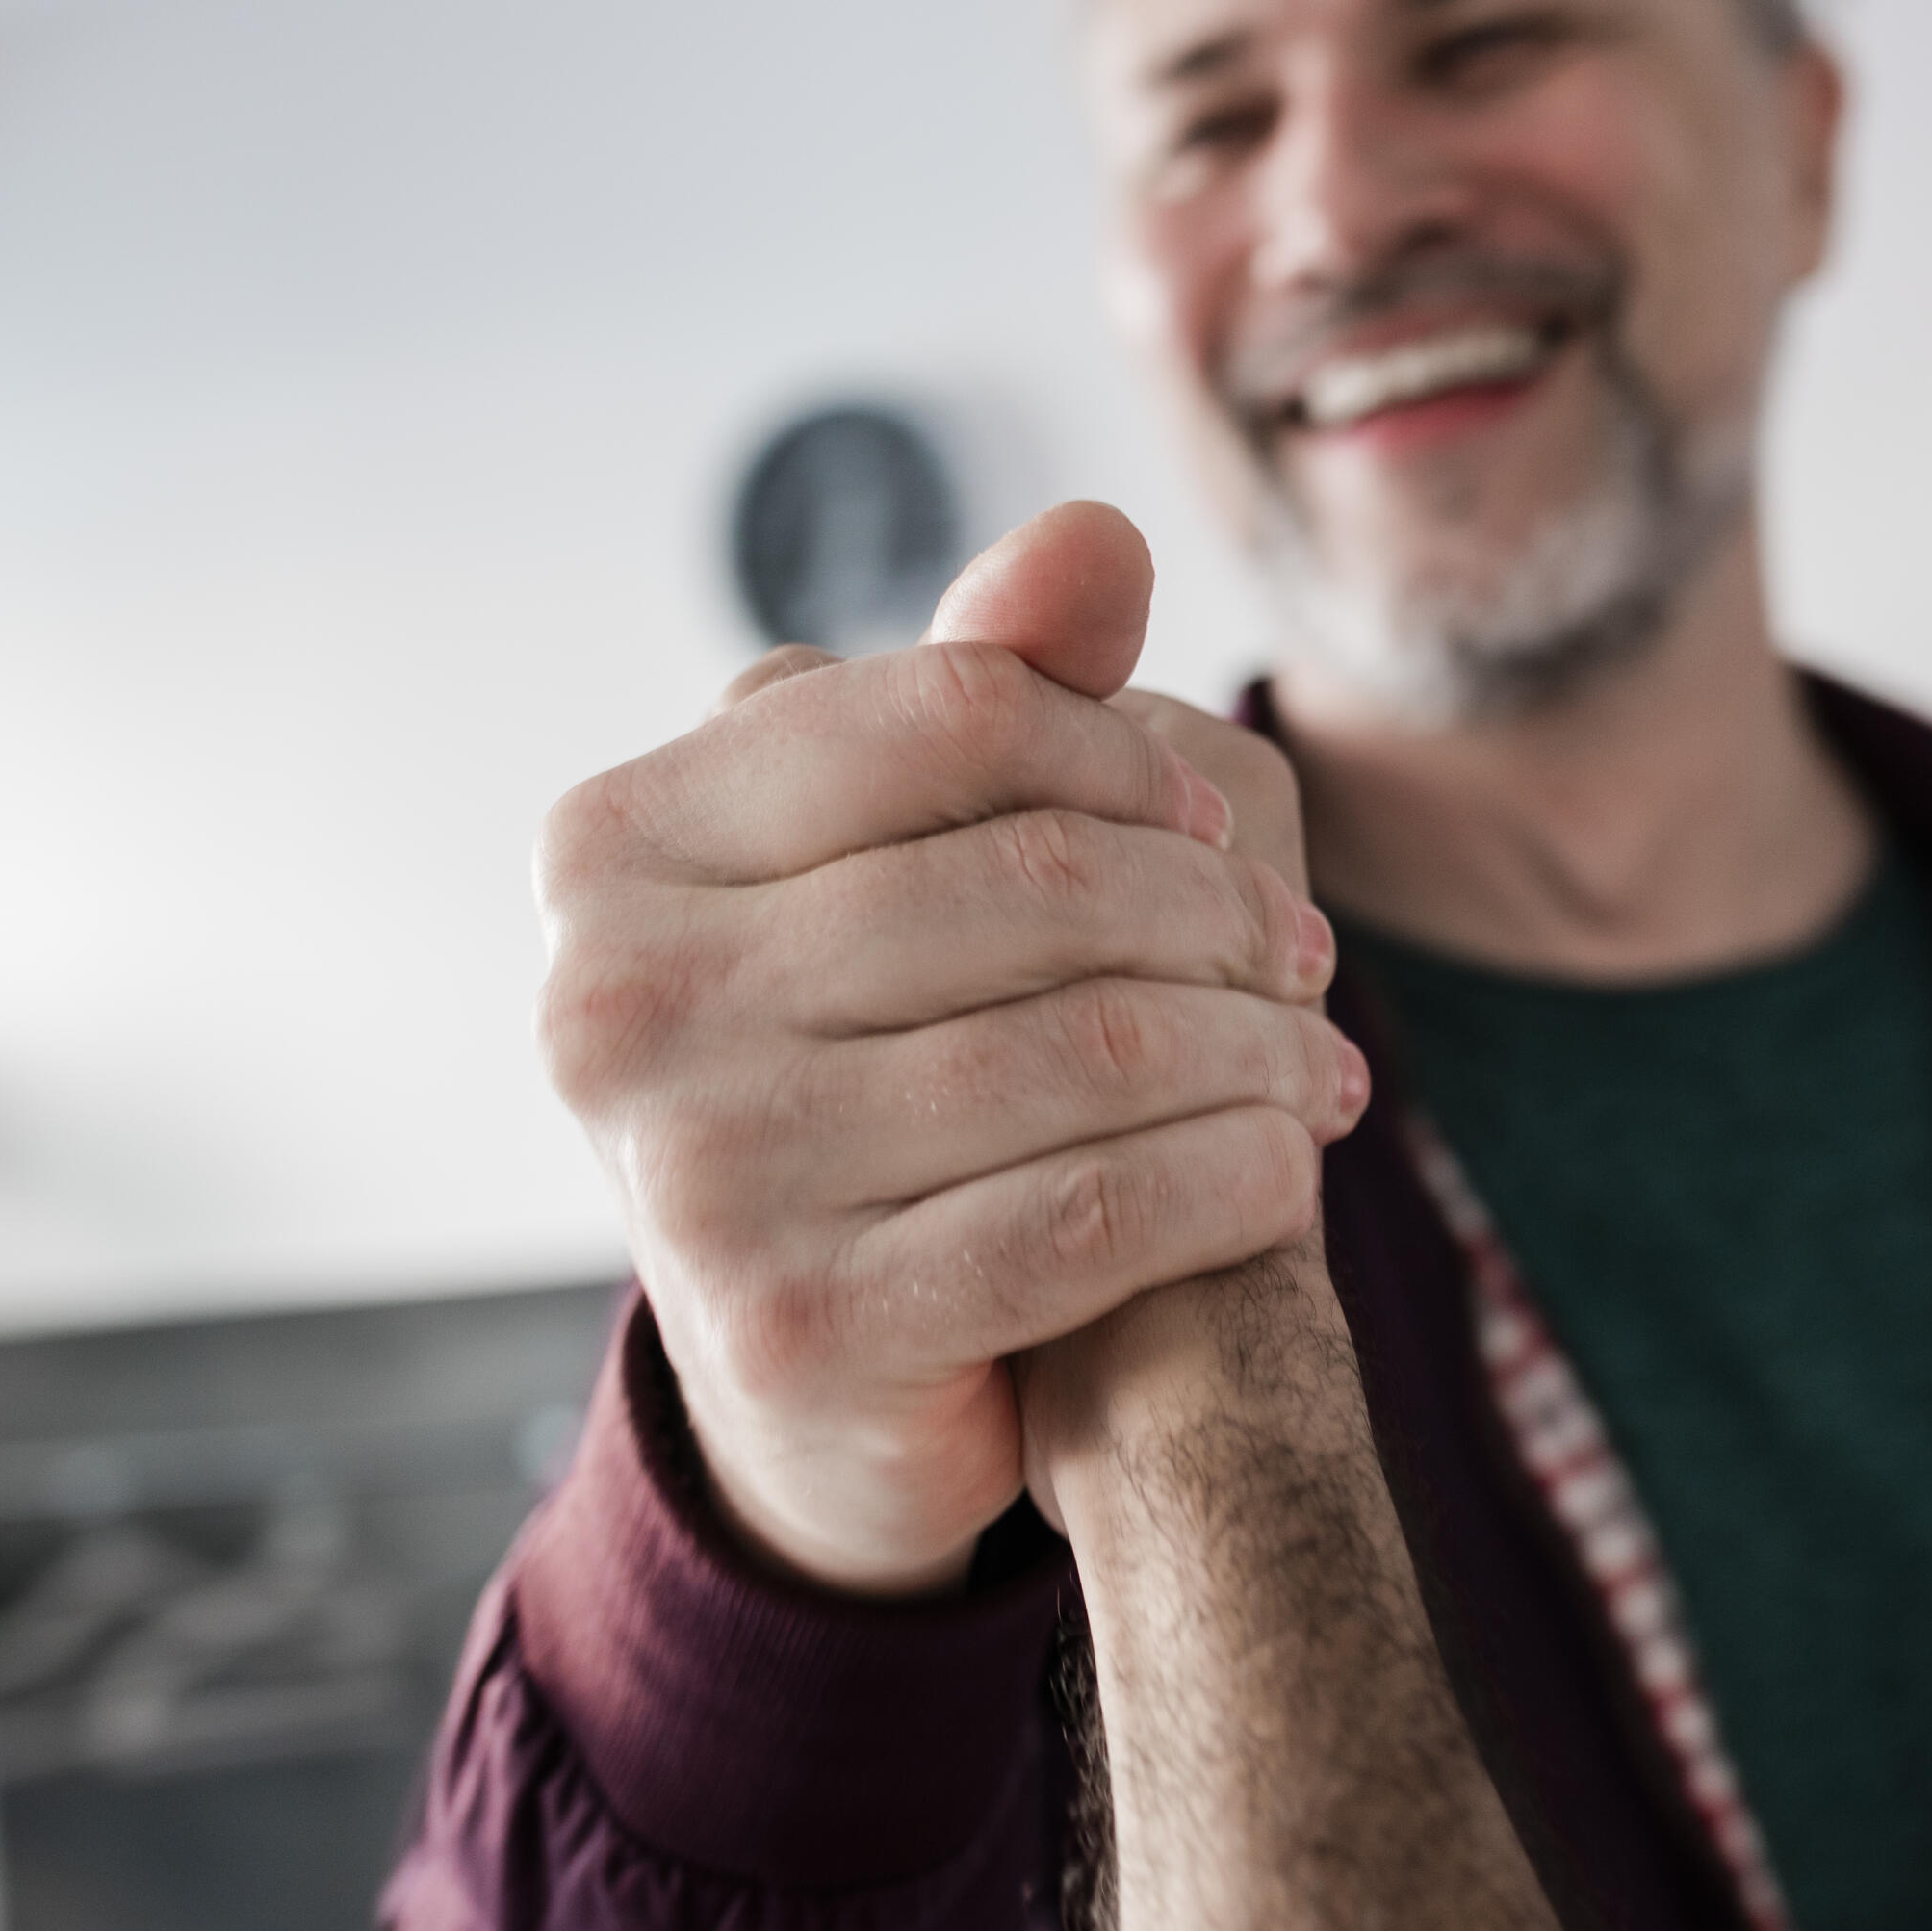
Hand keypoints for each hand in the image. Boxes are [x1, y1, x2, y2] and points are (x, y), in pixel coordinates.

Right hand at [535, 503, 1365, 1596]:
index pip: (944, 712)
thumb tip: (1102, 538)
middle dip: (1217, 915)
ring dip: (1259, 1049)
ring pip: (1091, 1050)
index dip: (1120, 754)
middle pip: (1033, 882)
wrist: (812, 1392)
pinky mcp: (799, 1329)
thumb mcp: (885, 868)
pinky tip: (1286, 1164)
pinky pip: (1097, 1213)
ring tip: (1318, 1063)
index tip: (1210, 828)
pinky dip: (1233, 1176)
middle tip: (1303, 956)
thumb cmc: (858, 1071)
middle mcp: (615, 1000)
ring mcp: (696, 1173)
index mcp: (614, 845)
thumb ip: (984, 695)